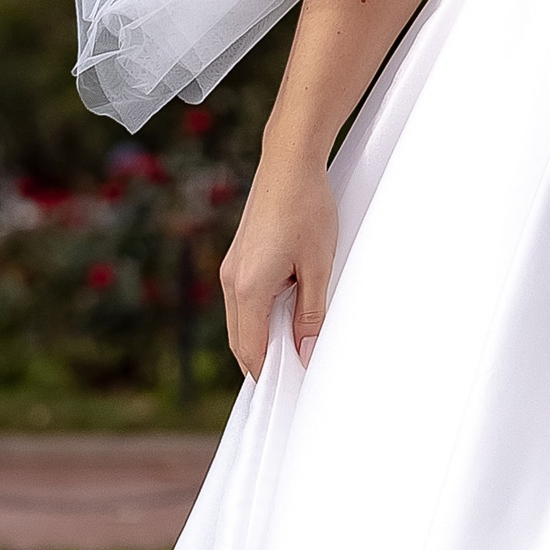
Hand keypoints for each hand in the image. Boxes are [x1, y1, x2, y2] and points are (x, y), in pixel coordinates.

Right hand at [220, 150, 337, 378]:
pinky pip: (243, 301)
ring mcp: (231, 267)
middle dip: (265, 363)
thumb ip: (310, 316)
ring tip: (297, 346)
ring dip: (263, 339)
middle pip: (240, 342)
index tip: (294, 390)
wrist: (289, 160)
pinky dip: (260, 317)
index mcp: (247, 288)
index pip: (252, 352)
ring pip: (240, 322)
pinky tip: (287, 314)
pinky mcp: (238, 257)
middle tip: (298, 374)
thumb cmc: (306, 207)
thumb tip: (305, 355)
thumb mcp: (318, 267)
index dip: (272, 376)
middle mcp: (230, 280)